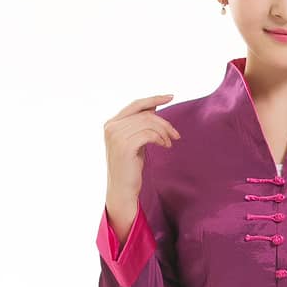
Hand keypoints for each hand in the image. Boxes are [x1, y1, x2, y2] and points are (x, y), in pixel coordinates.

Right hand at [103, 93, 181, 214]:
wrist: (122, 190)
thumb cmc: (130, 168)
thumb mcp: (135, 142)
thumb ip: (140, 125)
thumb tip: (154, 107)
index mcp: (111, 123)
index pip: (135, 105)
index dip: (154, 99)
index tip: (170, 96)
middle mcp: (111, 127)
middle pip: (145, 114)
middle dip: (164, 123)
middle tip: (176, 135)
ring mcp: (116, 136)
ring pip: (148, 123)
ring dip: (164, 132)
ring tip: (170, 143)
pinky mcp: (124, 146)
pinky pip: (149, 134)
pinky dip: (160, 138)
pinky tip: (165, 145)